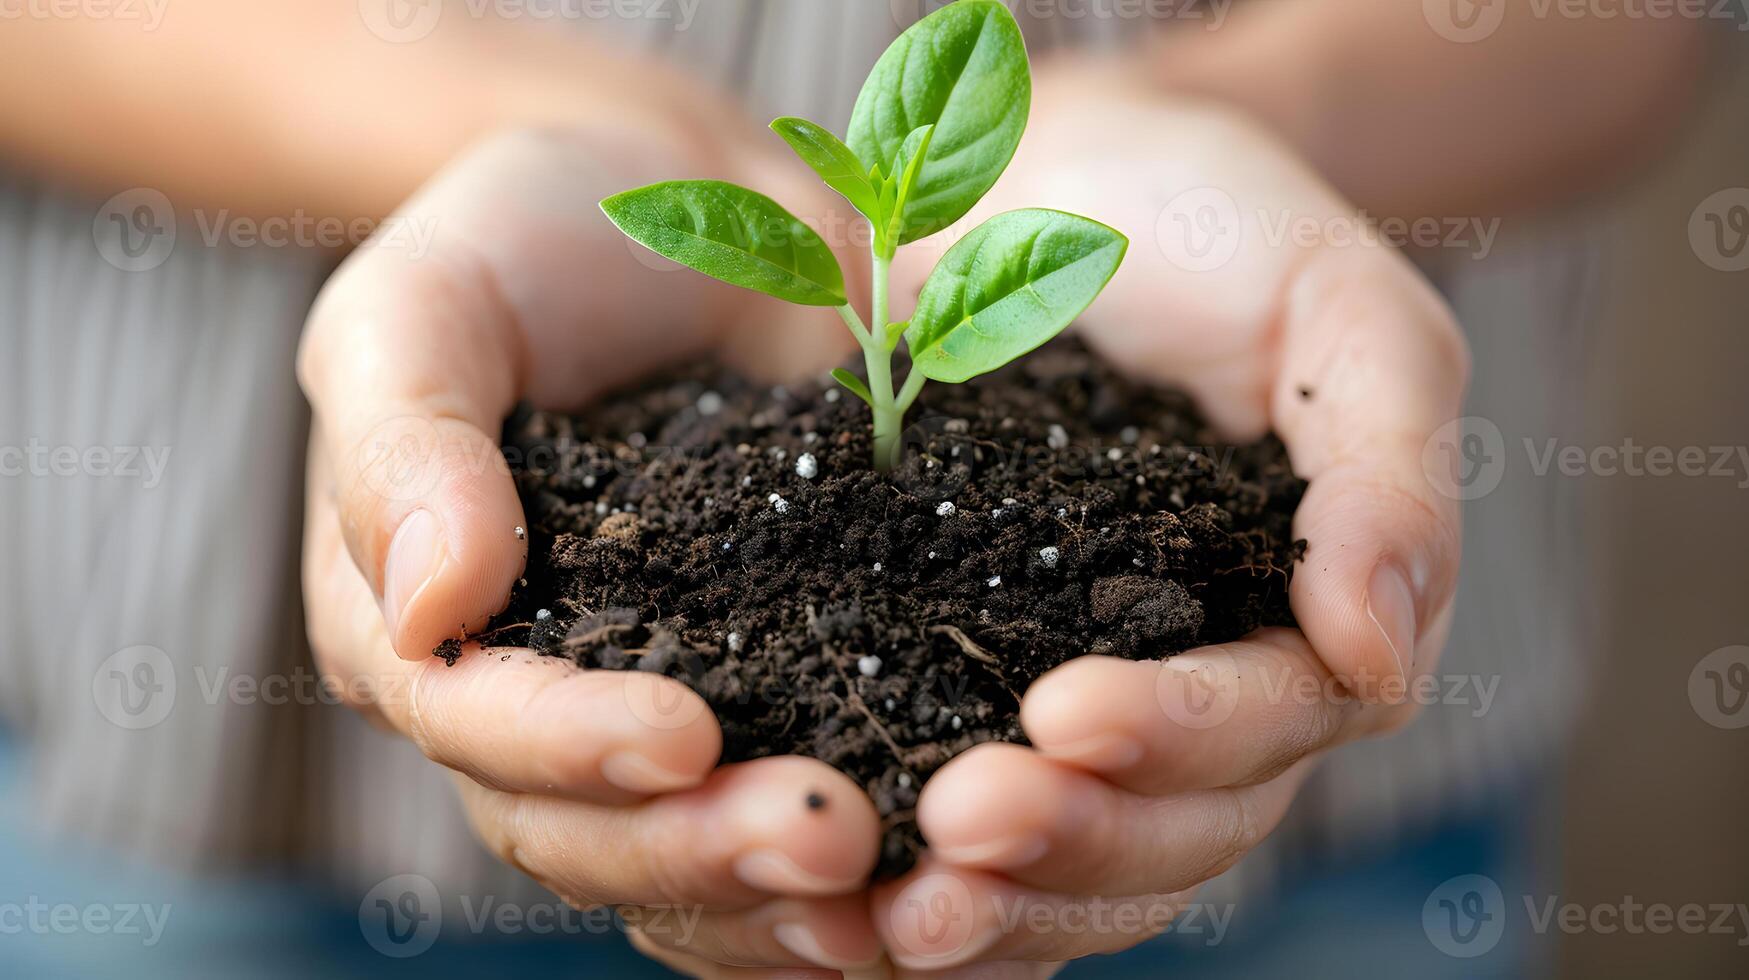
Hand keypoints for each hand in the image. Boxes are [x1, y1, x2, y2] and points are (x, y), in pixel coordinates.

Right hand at [298, 122, 892, 973]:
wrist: (694, 204)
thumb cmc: (534, 236)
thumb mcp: (427, 306)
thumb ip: (405, 447)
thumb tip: (426, 609)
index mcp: (415, 624)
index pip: (471, 724)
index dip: (567, 750)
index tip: (683, 737)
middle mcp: (530, 700)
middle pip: (585, 832)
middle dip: (697, 850)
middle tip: (827, 842)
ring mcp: (657, 706)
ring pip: (689, 860)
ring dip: (782, 898)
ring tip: (892, 891)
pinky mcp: (780, 690)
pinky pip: (792, 810)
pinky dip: (854, 876)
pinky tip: (938, 884)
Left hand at [875, 58, 1466, 970]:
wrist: (1061, 184)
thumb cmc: (1221, 227)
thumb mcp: (1341, 315)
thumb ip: (1385, 476)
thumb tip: (1379, 656)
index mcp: (1306, 618)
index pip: (1272, 727)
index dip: (1181, 742)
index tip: (1065, 715)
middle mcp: (1205, 689)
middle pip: (1171, 832)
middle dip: (1073, 840)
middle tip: (958, 821)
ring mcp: (1085, 697)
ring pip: (1075, 862)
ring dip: (998, 901)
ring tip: (895, 913)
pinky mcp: (966, 682)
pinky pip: (970, 827)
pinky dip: (928, 881)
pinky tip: (850, 911)